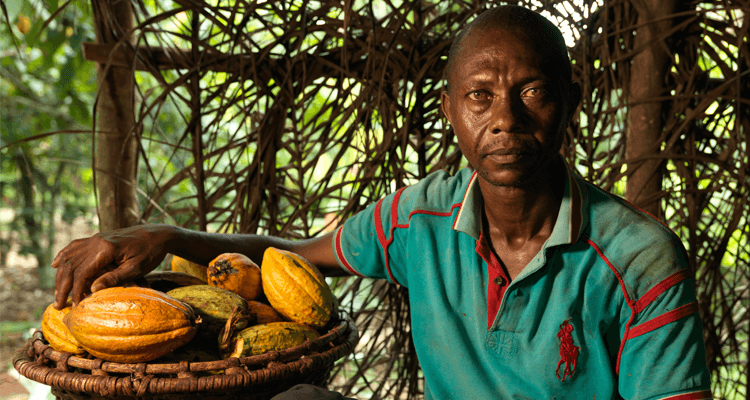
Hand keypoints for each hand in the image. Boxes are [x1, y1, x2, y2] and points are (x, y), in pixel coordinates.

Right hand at [51, 224, 175, 308]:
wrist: (159, 233)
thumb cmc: (151, 252)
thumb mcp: (137, 267)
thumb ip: (115, 277)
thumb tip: (92, 289)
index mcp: (106, 248)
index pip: (82, 272)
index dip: (76, 290)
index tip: (75, 305)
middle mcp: (97, 241)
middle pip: (71, 265)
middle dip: (63, 286)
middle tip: (58, 304)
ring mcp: (96, 238)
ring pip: (70, 256)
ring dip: (61, 274)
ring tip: (57, 292)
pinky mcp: (98, 238)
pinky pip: (75, 246)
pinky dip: (63, 255)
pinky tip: (55, 265)